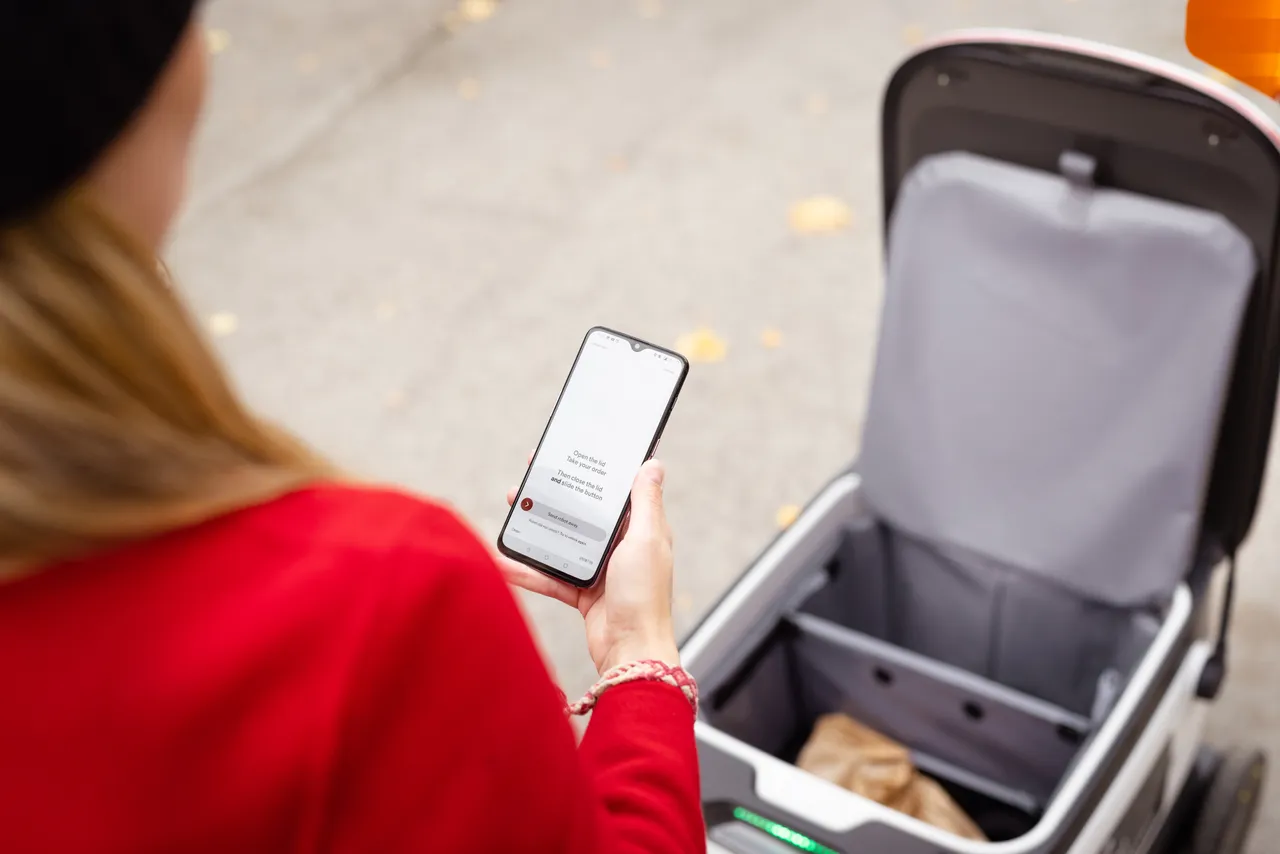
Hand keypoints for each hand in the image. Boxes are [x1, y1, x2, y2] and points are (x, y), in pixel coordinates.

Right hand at [502, 456, 679, 674]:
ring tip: (513, 508)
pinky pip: (550, 575)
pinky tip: (503, 561)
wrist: (631, 652)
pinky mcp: (582, 592)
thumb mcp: (646, 540)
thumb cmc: (644, 596)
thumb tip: (654, 463)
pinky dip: (528, 570)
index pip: (615, 492)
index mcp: (641, 530)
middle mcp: (621, 547)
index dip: (594, 473)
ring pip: (562, 541)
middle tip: (530, 478)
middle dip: (556, 496)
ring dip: (536, 527)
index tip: (571, 453)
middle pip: (583, 514)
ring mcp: (600, 570)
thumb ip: (645, 502)